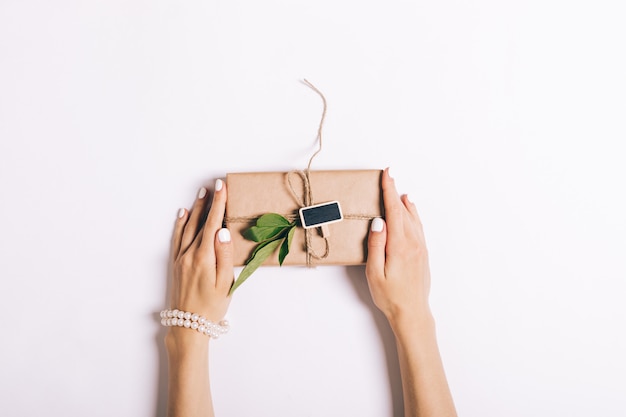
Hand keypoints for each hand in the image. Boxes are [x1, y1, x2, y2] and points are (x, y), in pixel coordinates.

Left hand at [169, 179, 233, 325]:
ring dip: (195, 209)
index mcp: (204, 257)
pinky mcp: (177, 263)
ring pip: (188, 227)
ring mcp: (181, 258)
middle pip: (199, 221)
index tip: (222, 188)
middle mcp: (190, 254)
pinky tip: (183, 214)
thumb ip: (224, 255)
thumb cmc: (212, 306)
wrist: (189, 325)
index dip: (218, 204)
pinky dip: (180, 223)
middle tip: (213, 185)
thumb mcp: (225, 283)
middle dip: (208, 202)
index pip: (212, 224)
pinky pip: (177, 237)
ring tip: (201, 194)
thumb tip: (222, 231)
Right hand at [365, 168, 431, 326]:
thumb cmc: (390, 296)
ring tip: (399, 190)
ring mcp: (421, 248)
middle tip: (389, 176)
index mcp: (400, 245)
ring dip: (405, 203)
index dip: (390, 190)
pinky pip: (418, 227)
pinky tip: (411, 211)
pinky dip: (413, 214)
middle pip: (403, 211)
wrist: (413, 313)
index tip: (387, 174)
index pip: (394, 210)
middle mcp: (413, 243)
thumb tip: (378, 221)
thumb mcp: (374, 272)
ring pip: (413, 218)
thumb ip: (376, 245)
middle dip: (395, 192)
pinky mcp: (423, 253)